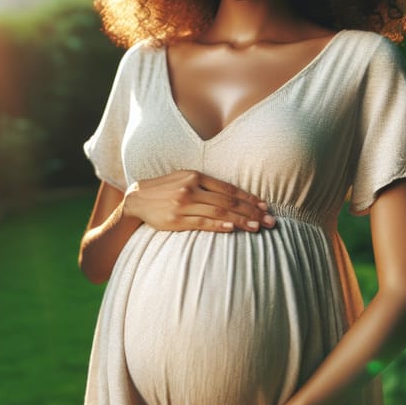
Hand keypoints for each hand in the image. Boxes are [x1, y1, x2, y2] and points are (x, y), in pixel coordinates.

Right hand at [123, 170, 274, 232]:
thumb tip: (232, 195)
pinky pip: (202, 222)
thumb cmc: (164, 191)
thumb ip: (204, 185)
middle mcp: (191, 187)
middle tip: (269, 221)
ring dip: (241, 220)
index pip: (228, 188)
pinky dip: (219, 225)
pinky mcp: (176, 219)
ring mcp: (183, 203)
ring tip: (257, 228)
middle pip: (228, 200)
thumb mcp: (183, 179)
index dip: (249, 198)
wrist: (136, 200)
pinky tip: (232, 228)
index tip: (265, 206)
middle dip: (252, 211)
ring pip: (219, 211)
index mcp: (195, 175)